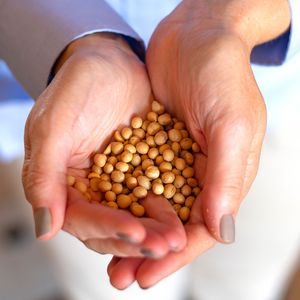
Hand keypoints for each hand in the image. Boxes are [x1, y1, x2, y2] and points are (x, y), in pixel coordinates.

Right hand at [22, 33, 185, 256]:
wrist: (111, 63)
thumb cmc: (78, 86)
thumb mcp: (54, 124)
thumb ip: (44, 173)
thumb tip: (43, 230)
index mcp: (63, 183)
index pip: (81, 218)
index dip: (106, 227)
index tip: (134, 233)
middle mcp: (91, 189)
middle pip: (111, 226)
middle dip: (138, 239)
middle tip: (165, 246)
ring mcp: (119, 183)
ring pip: (136, 217)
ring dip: (157, 230)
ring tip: (178, 238)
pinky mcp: (142, 171)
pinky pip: (156, 196)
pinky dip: (169, 209)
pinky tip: (185, 216)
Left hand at [107, 0, 290, 287]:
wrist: (197, 36)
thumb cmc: (221, 74)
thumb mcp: (231, 123)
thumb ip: (226, 177)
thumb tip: (221, 232)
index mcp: (226, 174)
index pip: (202, 227)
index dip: (176, 255)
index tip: (148, 275)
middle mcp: (202, 174)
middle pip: (174, 225)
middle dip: (149, 253)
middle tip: (120, 277)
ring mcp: (178, 161)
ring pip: (154, 208)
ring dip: (133, 234)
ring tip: (108, 259)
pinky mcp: (156, 145)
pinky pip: (139, 180)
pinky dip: (125, 202)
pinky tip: (108, 215)